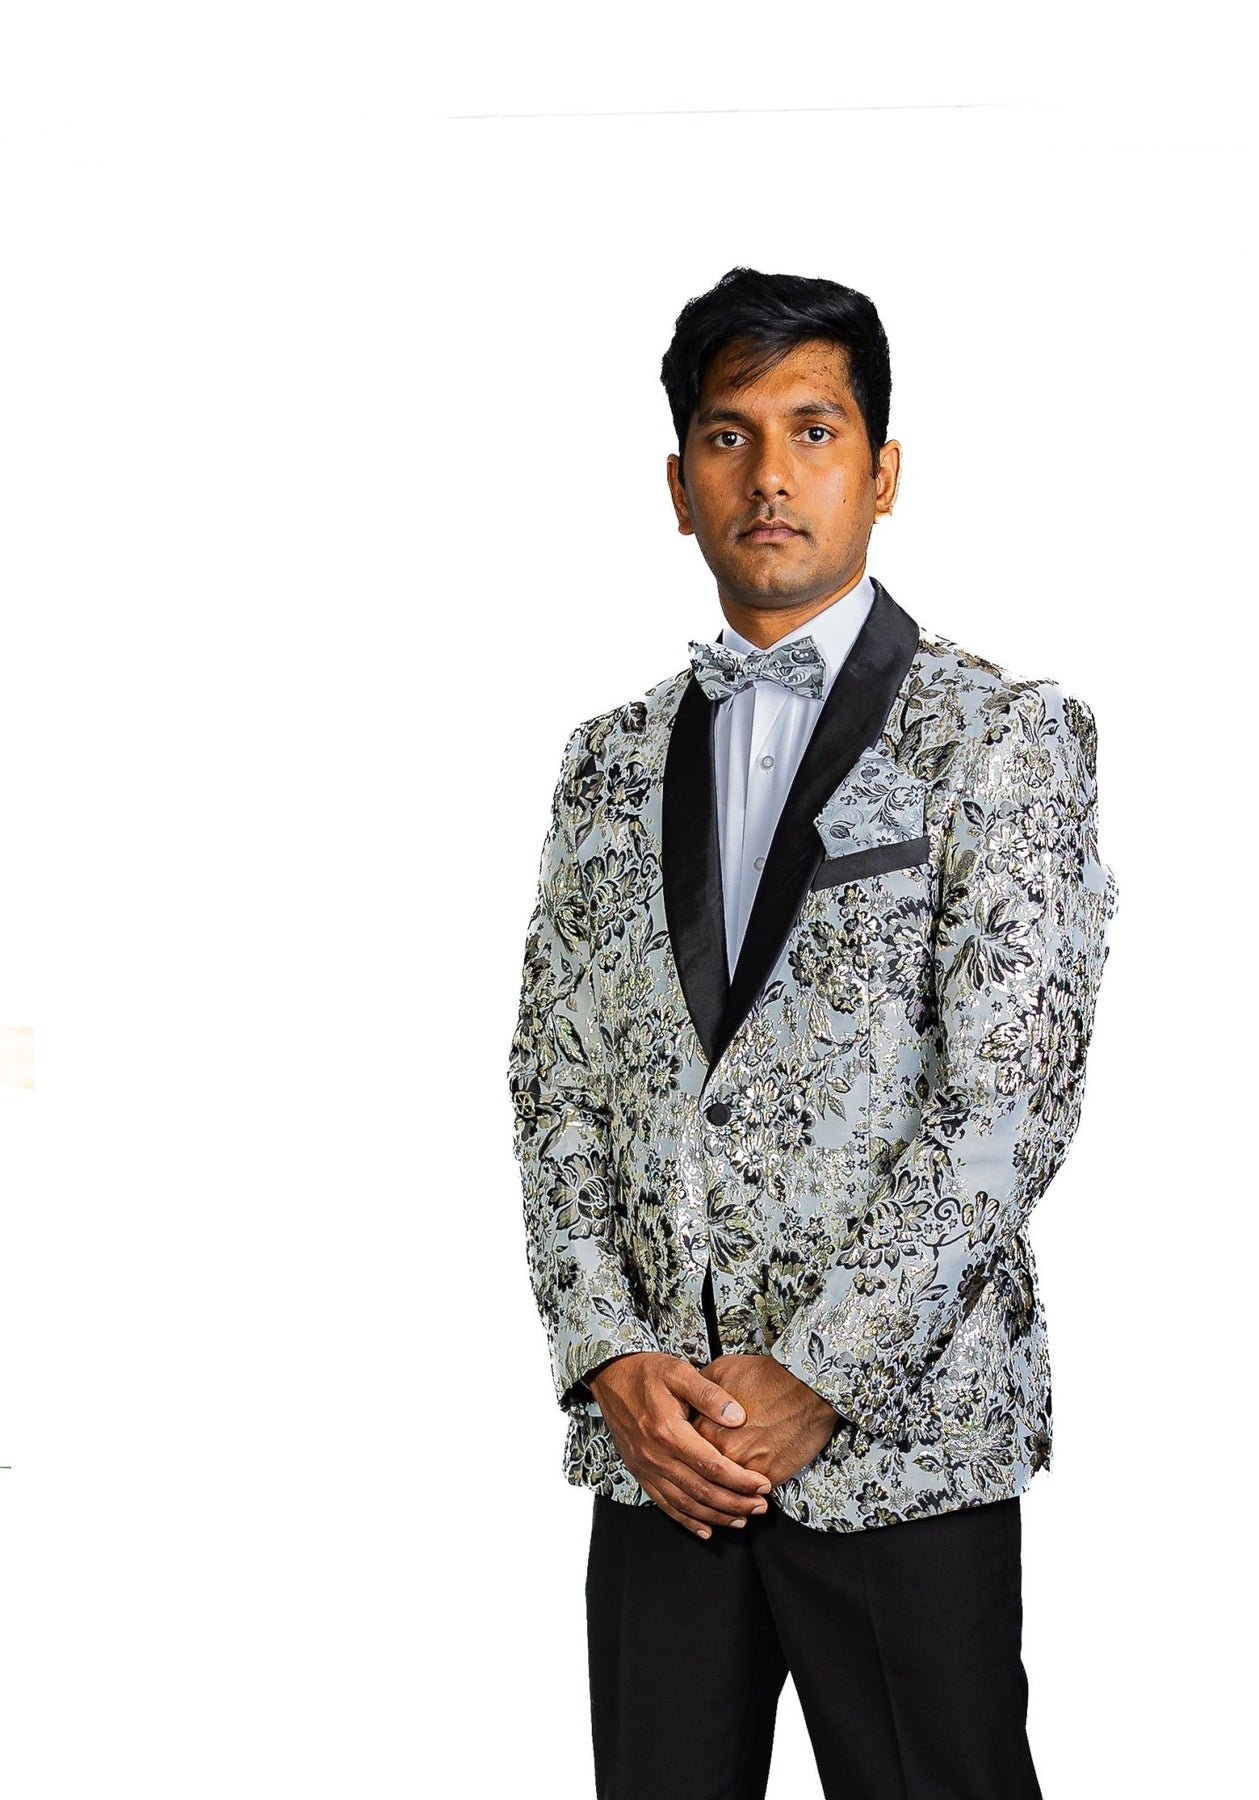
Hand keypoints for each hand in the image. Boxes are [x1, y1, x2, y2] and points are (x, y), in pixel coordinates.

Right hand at [586, 1352, 773, 1539]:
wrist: (611, 1377)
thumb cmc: (647, 1372)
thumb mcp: (679, 1372)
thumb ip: (710, 1394)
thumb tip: (738, 1417)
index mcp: (668, 1431)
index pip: (712, 1466)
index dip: (740, 1479)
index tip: (763, 1484)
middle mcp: (655, 1455)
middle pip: (701, 1490)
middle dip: (735, 1503)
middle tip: (760, 1507)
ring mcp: (646, 1467)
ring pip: (685, 1503)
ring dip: (715, 1516)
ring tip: (742, 1520)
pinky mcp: (640, 1472)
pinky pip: (664, 1504)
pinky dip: (686, 1520)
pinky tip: (705, 1528)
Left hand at [691, 1354, 841, 1487]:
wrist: (806, 1388)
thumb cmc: (767, 1376)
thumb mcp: (722, 1370)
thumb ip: (699, 1389)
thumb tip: (688, 1398)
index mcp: (705, 1428)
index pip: (687, 1449)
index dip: (691, 1449)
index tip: (696, 1449)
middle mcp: (722, 1452)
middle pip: (705, 1472)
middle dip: (707, 1473)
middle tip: (713, 1472)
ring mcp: (745, 1468)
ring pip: (728, 1489)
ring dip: (727, 1492)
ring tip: (732, 1489)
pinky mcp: (769, 1478)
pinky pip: (753, 1494)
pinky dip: (751, 1493)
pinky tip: (750, 1490)